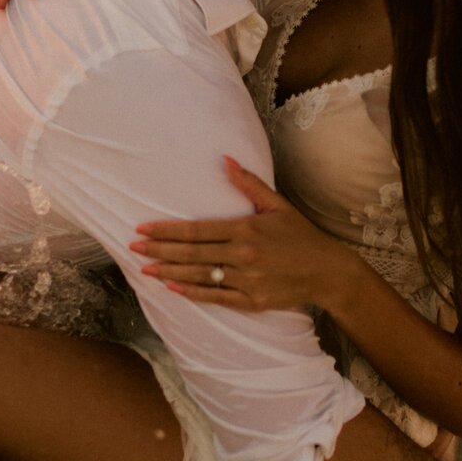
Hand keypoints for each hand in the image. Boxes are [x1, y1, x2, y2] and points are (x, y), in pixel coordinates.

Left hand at [130, 157, 356, 311]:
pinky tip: (173, 288)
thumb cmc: (301, 236)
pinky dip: (193, 293)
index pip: (196, 230)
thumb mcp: (277, 205)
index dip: (166, 231)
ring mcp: (247, 279)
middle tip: (133, 248)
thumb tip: (225, 159)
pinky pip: (216, 297)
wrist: (328, 271)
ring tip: (145, 269)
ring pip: (199, 275)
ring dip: (169, 272)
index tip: (143, 229)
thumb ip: (249, 184)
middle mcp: (243, 255)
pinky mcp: (252, 300)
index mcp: (246, 229)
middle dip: (159, 250)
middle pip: (191, 253)